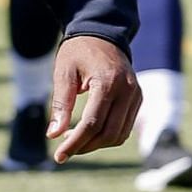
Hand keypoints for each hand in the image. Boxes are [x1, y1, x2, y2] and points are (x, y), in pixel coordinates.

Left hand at [46, 35, 140, 163]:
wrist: (103, 34)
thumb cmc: (79, 52)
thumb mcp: (63, 74)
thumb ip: (60, 104)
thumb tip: (54, 136)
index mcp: (108, 82)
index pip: (92, 123)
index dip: (74, 143)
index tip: (59, 157)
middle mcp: (127, 90)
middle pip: (108, 133)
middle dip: (85, 146)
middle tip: (64, 149)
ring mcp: (136, 95)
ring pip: (119, 134)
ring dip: (97, 143)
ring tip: (75, 138)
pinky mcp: (137, 98)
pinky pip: (125, 126)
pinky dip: (108, 135)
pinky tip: (89, 131)